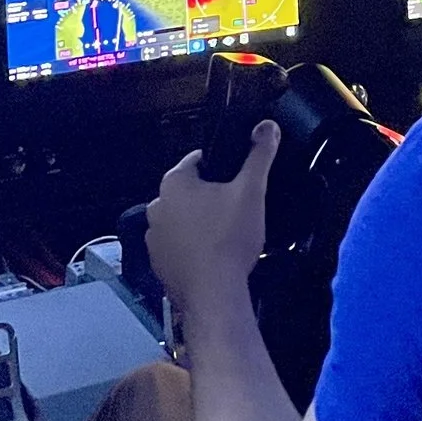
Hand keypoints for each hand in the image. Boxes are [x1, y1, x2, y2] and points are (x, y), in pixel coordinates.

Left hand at [146, 120, 279, 320]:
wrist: (213, 294)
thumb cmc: (229, 239)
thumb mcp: (252, 191)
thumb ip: (260, 156)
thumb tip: (268, 126)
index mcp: (174, 182)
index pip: (198, 160)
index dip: (221, 167)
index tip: (238, 181)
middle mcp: (156, 206)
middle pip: (189, 191)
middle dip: (209, 197)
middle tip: (235, 210)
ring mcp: (153, 237)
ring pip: (181, 219)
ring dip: (198, 222)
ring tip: (225, 236)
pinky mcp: (157, 263)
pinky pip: (176, 245)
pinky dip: (190, 247)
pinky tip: (211, 256)